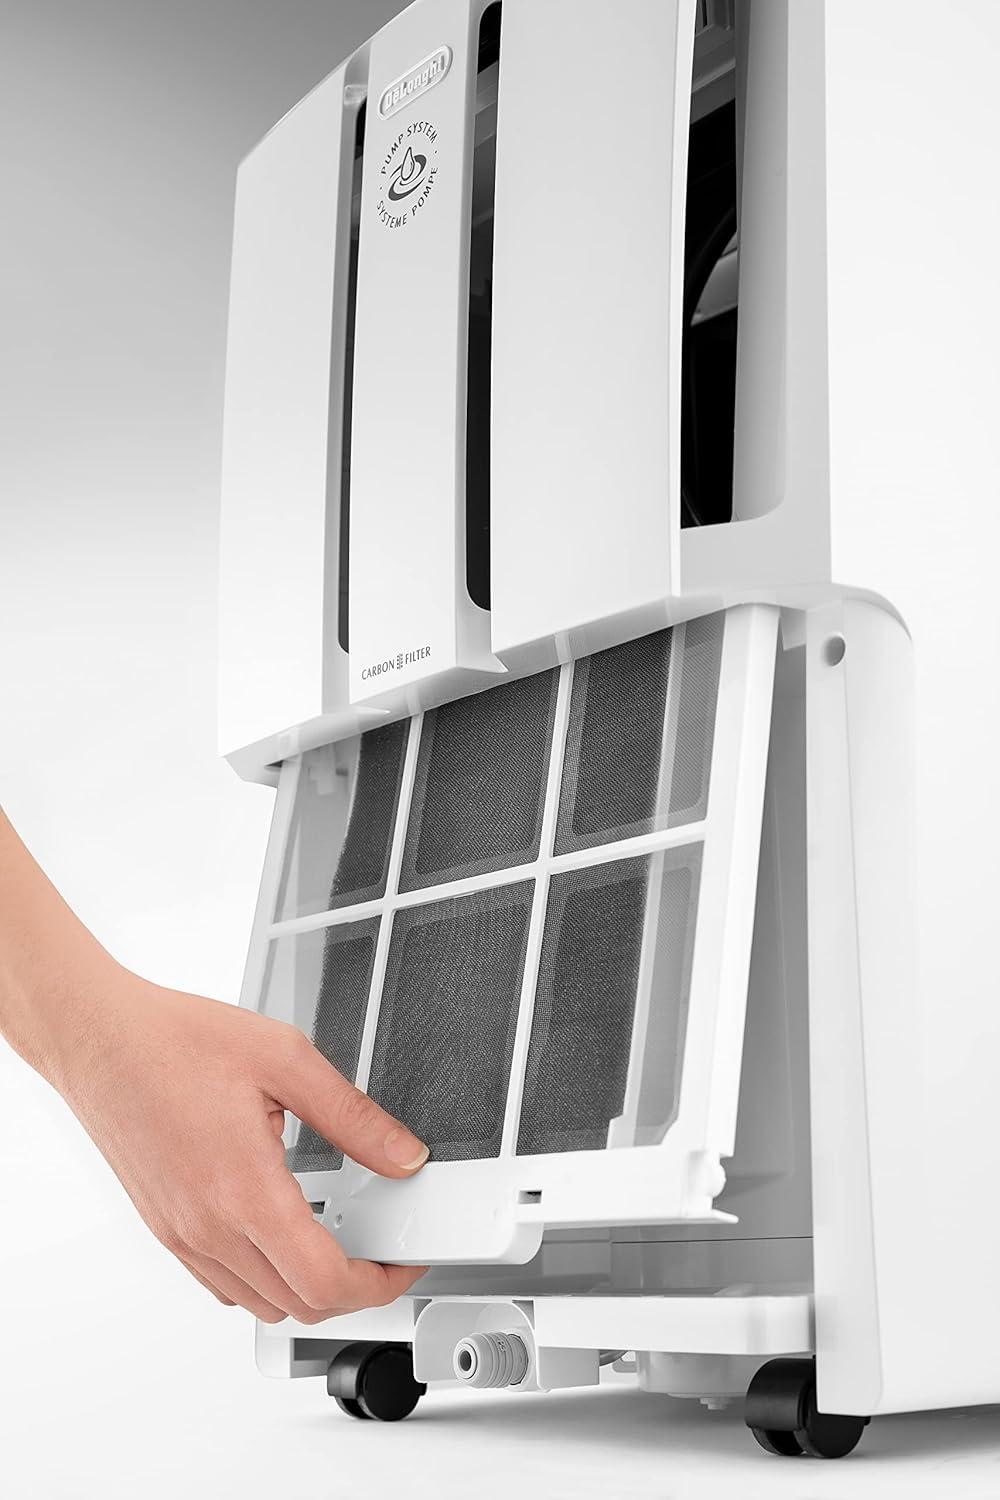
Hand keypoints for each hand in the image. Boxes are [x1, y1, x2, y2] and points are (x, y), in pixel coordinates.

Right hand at [55, 970, 428, 1322]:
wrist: (99, 1038)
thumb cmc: (176, 1040)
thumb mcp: (286, 1059)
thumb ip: (354, 1116)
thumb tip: (404, 1156)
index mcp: (245, 1190)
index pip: (325, 1283)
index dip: (380, 1285)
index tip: (402, 1262)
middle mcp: (209, 1227)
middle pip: (299, 1306)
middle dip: (354, 1291)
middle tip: (382, 1252)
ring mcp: (182, 1235)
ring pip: (261, 1304)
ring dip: (307, 1290)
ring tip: (339, 1243)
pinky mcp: (165, 1229)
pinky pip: (224, 1285)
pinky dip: (264, 1280)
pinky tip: (281, 1234)